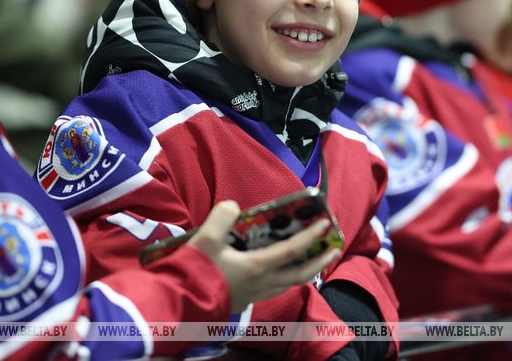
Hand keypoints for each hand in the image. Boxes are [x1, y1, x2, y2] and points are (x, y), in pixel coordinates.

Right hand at [189, 201, 340, 312]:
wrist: (177, 305)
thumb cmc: (194, 273)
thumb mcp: (205, 239)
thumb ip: (222, 217)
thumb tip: (234, 207)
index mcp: (256, 268)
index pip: (293, 250)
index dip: (311, 236)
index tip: (326, 224)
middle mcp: (261, 284)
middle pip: (300, 274)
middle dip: (320, 260)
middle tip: (334, 248)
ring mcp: (254, 295)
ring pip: (288, 285)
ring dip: (304, 272)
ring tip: (312, 260)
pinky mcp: (244, 301)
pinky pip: (274, 290)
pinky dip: (284, 280)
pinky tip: (278, 273)